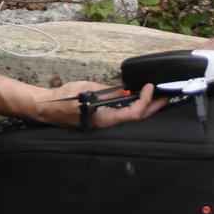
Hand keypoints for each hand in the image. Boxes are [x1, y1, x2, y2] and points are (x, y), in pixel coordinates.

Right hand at [32, 81, 162, 128]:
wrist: (47, 108)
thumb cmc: (64, 98)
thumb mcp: (89, 89)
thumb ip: (109, 92)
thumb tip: (125, 90)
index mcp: (105, 119)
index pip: (133, 114)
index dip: (145, 101)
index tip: (150, 87)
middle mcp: (107, 126)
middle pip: (136, 119)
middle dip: (153, 107)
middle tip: (166, 96)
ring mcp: (105, 126)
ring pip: (131, 120)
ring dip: (145, 109)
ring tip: (157, 98)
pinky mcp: (102, 123)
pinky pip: (122, 118)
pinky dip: (134, 110)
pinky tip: (140, 102)